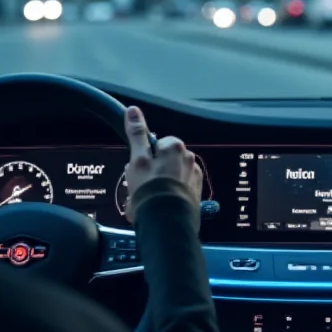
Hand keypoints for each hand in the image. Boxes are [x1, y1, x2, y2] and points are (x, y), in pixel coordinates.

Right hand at [123, 106, 202, 221]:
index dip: (147, 155)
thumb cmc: (150, 188)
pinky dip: (172, 193)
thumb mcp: (138, 159)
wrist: (167, 221)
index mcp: (176, 147)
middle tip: (142, 185)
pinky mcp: (197, 194)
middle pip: (166, 159)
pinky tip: (162, 204)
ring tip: (151, 198)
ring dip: (163, 182)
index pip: (159, 143)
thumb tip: (133, 110)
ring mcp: (196, 177)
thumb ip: (137, 134)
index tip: (140, 168)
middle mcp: (191, 159)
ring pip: (173, 175)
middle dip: (155, 170)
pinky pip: (181, 188)